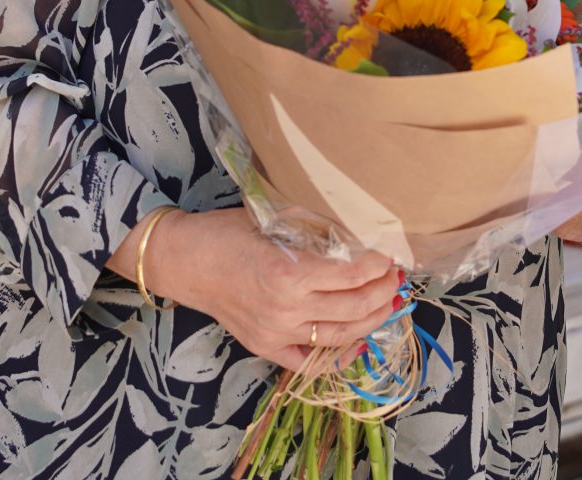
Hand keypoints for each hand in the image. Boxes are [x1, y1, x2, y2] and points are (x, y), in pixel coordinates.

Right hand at [144, 209, 403, 369]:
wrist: (185, 260)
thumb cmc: (227, 232)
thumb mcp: (274, 219)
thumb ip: (314, 230)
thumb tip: (360, 233)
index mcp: (289, 272)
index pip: (353, 276)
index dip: (379, 267)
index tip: (391, 255)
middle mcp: (286, 309)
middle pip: (354, 307)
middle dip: (384, 293)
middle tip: (396, 278)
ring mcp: (276, 333)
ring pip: (340, 336)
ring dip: (372, 320)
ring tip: (387, 303)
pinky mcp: (265, 347)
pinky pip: (310, 362)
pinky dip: (339, 356)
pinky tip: (359, 342)